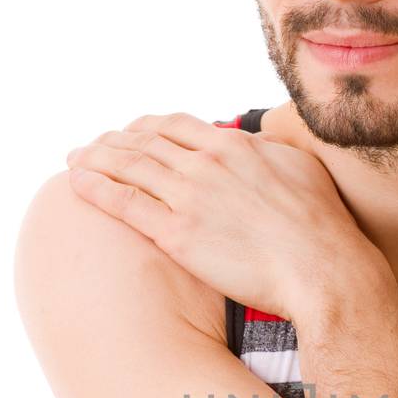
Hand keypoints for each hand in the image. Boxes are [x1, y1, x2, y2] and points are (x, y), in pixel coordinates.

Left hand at [64, 112, 372, 317]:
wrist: (323, 271)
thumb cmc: (321, 227)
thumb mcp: (299, 169)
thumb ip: (267, 153)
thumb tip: (255, 146)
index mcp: (234, 146)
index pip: (176, 125)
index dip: (147, 127)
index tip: (134, 132)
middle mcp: (205, 163)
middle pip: (145, 141)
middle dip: (114, 140)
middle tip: (94, 145)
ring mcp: (189, 197)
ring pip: (128, 166)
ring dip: (95, 158)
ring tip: (75, 159)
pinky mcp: (176, 234)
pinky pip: (124, 203)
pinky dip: (96, 188)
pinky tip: (77, 183)